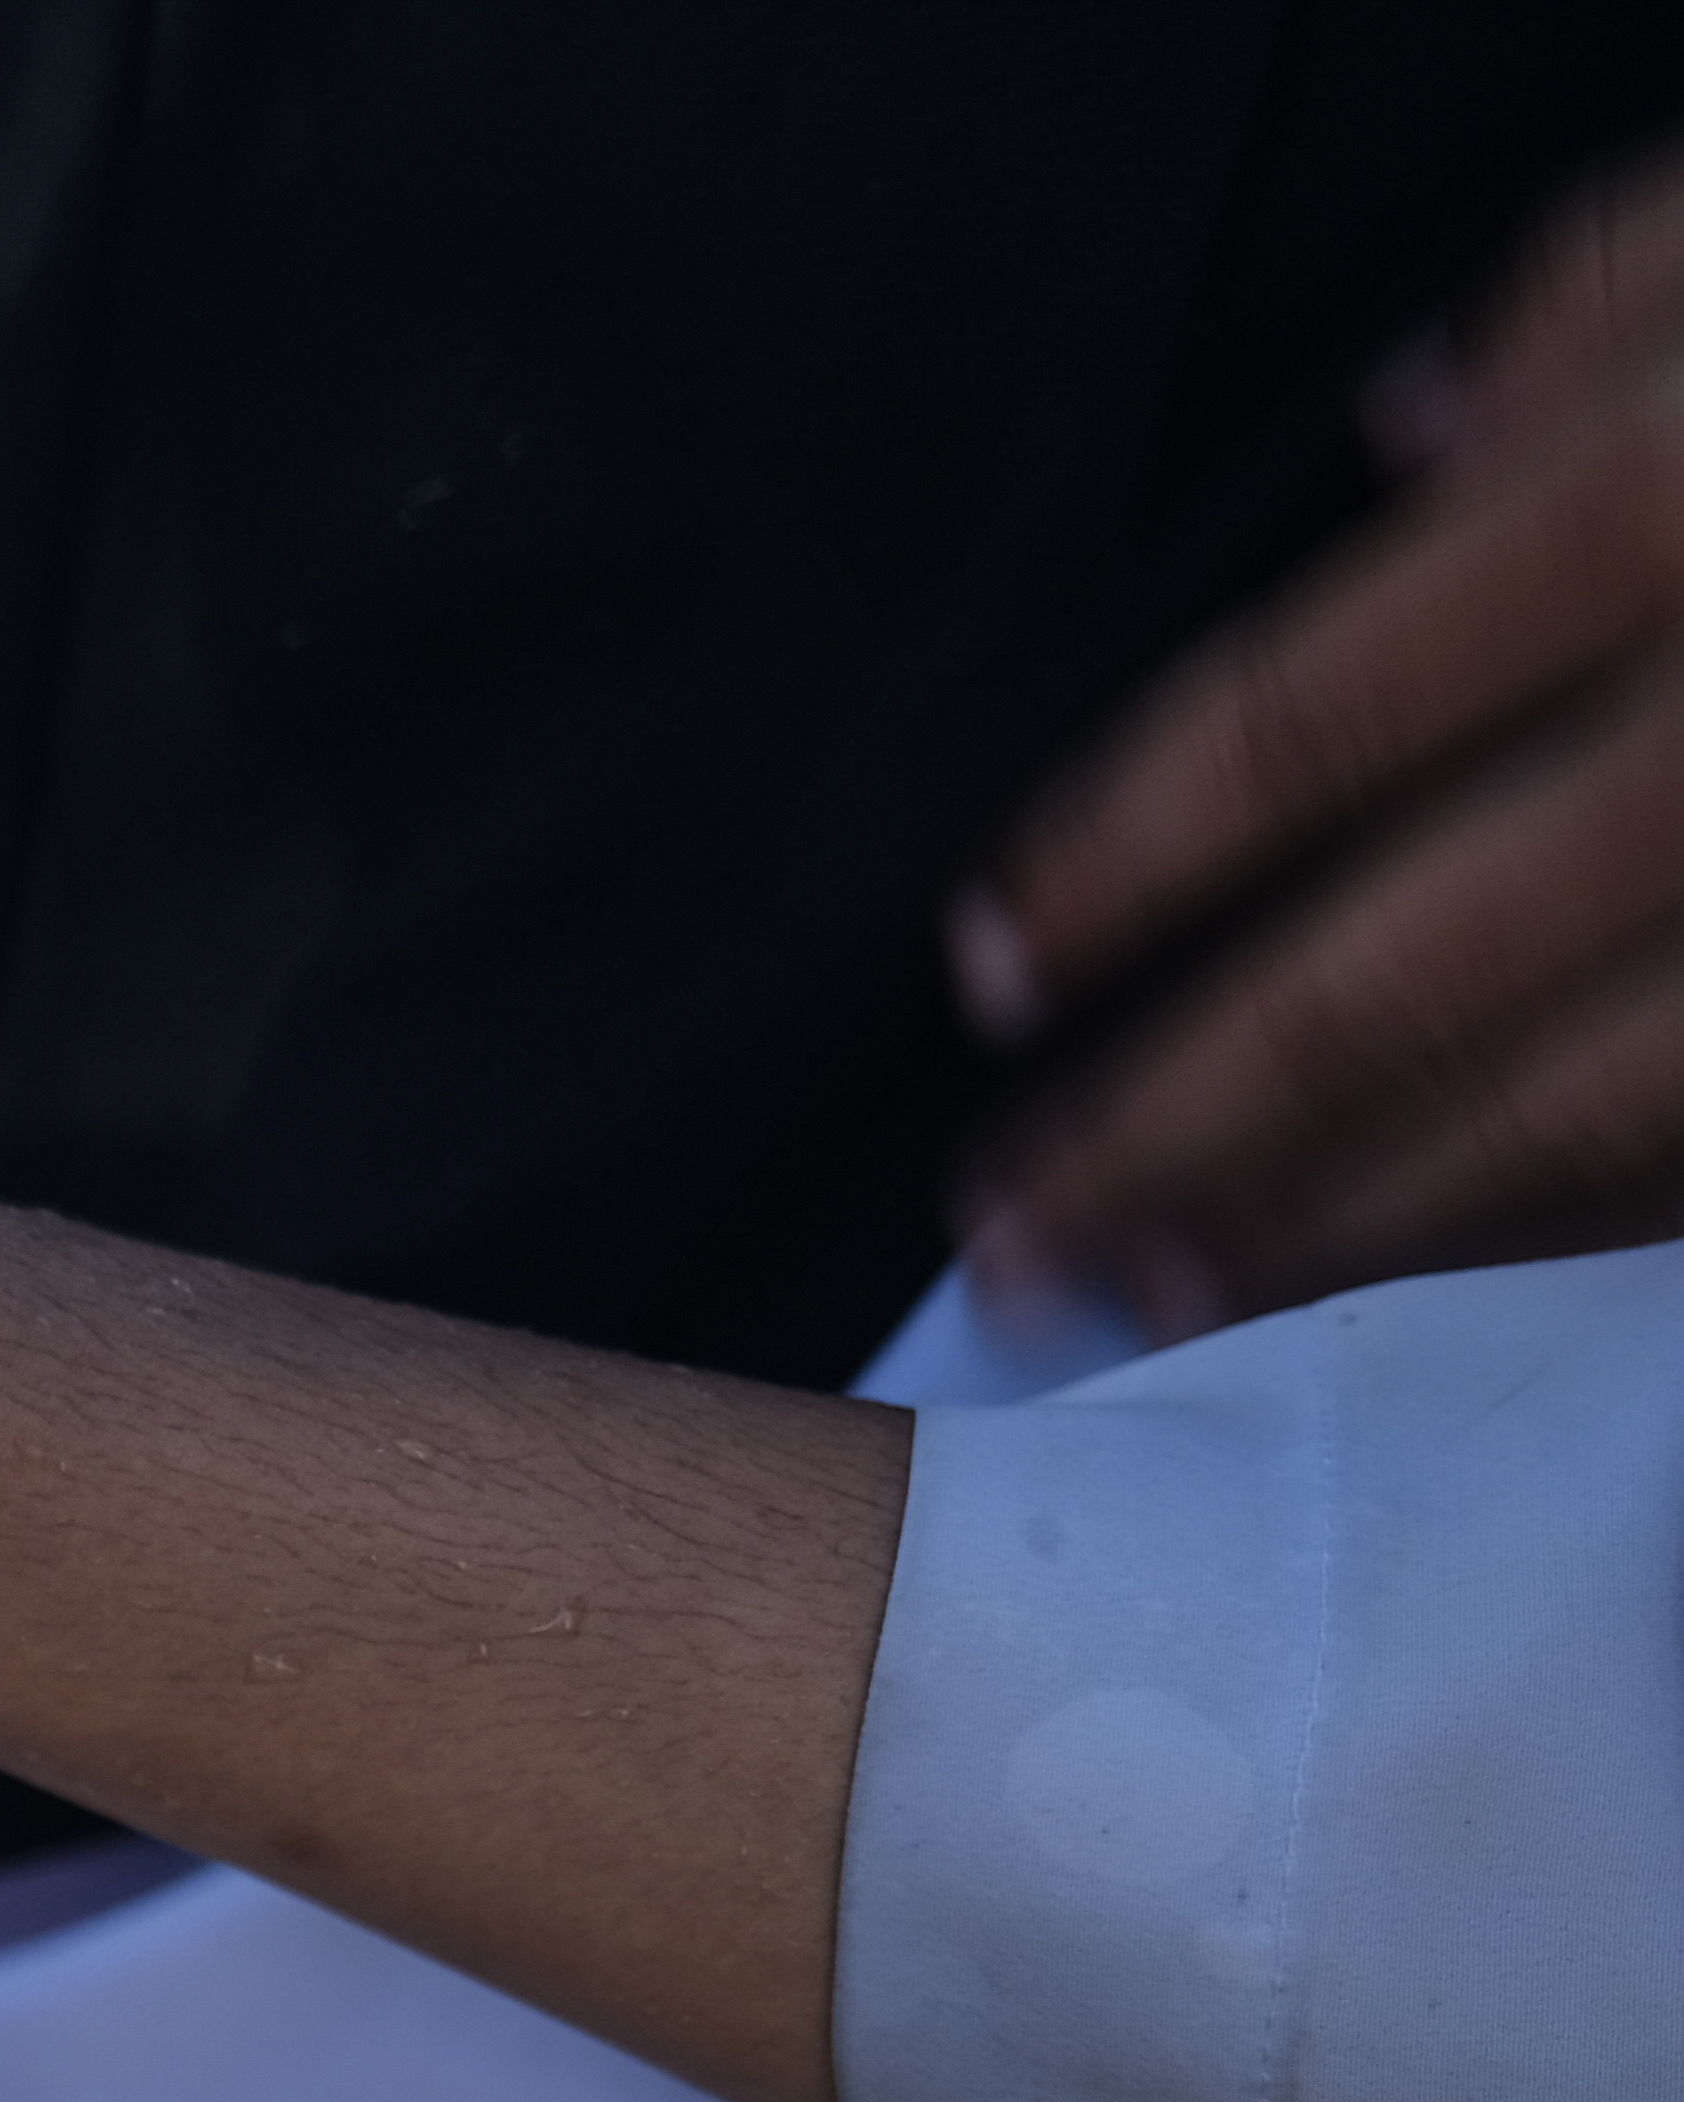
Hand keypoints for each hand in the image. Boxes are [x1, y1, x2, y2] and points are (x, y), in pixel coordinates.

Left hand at [959, 138, 1683, 1331]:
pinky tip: (1465, 1294)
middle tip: (1007, 1238)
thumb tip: (1405, 427)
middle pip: (1399, 971)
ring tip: (1176, 1302)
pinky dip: (1595, 1248)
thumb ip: (1615, 298)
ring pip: (1572, 1117)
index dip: (1124, 863)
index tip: (988, 972)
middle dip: (1176, 1122)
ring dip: (1353, 1230)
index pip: (1315, 724)